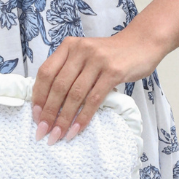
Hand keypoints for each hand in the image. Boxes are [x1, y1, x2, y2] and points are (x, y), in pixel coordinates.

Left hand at [31, 31, 156, 143]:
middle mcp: (80, 50)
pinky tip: (77, 129)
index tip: (36, 116)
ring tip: (58, 135)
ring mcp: (97, 60)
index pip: (46, 72)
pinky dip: (84, 117)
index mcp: (69, 46)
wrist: (142, 43)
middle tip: (43, 132)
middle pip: (58, 86)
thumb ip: (68, 70)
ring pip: (75, 94)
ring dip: (64, 118)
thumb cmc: (111, 55)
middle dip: (49, 112)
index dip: (39, 96)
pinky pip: (94, 99)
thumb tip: (48, 102)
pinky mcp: (113, 72)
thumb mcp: (85, 55)